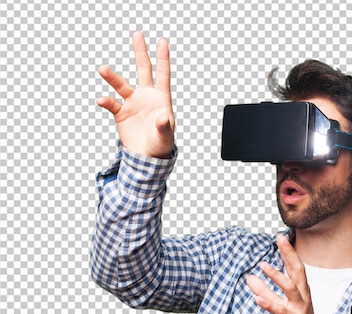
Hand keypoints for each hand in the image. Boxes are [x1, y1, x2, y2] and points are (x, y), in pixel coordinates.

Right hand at [97, 31, 174, 157]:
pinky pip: (111, 104)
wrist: (146, 156)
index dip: (163, 59)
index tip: (162, 41)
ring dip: (111, 77)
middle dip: (140, 52)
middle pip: (143, 70)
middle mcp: (145, 96)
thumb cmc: (161, 144)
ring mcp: (132, 103)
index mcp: (161, 98)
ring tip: (101, 69)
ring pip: (121, 85)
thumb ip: (164, 126)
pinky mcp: (121, 113)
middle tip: (137, 33)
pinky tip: (101, 100)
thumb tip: (164, 117)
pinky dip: (105, 101)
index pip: (162, 75)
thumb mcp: (165, 136)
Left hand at [246, 235, 319, 313]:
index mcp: (301, 290)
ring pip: (291, 289)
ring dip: (277, 276)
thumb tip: (249, 277)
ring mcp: (301, 308)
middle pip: (298, 271)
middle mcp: (303, 296)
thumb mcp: (278, 305)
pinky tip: (257, 299)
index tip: (281, 237)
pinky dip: (269, 304)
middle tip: (280, 239)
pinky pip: (282, 311)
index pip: (295, 267)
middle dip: (290, 254)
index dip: (288, 252)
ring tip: (263, 266)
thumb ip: (265, 291)